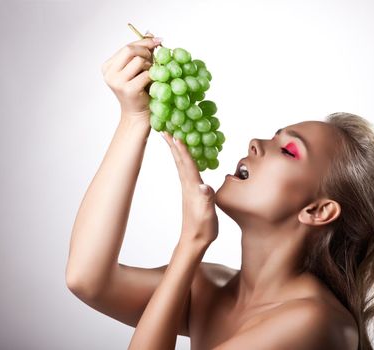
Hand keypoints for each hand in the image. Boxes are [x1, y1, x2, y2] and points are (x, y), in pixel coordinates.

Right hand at [102, 34, 161, 124]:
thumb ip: (141, 54)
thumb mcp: (137, 70)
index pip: (126, 47)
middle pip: (130, 50)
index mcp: (108, 66)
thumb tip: (151, 34)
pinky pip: (146, 74)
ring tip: (151, 76)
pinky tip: (153, 84)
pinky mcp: (128, 89)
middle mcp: (109, 73)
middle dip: (146, 52)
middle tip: (155, 60)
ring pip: (139, 61)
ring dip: (151, 67)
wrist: (138, 116)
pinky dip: (153, 77)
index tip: (158, 40)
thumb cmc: (139, 93)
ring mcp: (117, 82)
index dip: (143, 42)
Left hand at [161, 131, 218, 246]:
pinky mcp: (190, 192)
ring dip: (176, 150)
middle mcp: (188, 186)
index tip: (175, 134)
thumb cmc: (203, 229)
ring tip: (172, 137)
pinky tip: (185, 158)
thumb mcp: (208, 215)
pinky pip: (185, 171)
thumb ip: (206, 200)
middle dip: (174, 144)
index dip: (182, 149)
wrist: (194, 241)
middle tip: (165, 128)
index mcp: (193, 188)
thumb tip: (204, 186)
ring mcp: (188, 189)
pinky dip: (184, 160)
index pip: (187, 165)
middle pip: (180, 160)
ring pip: (181, 164)